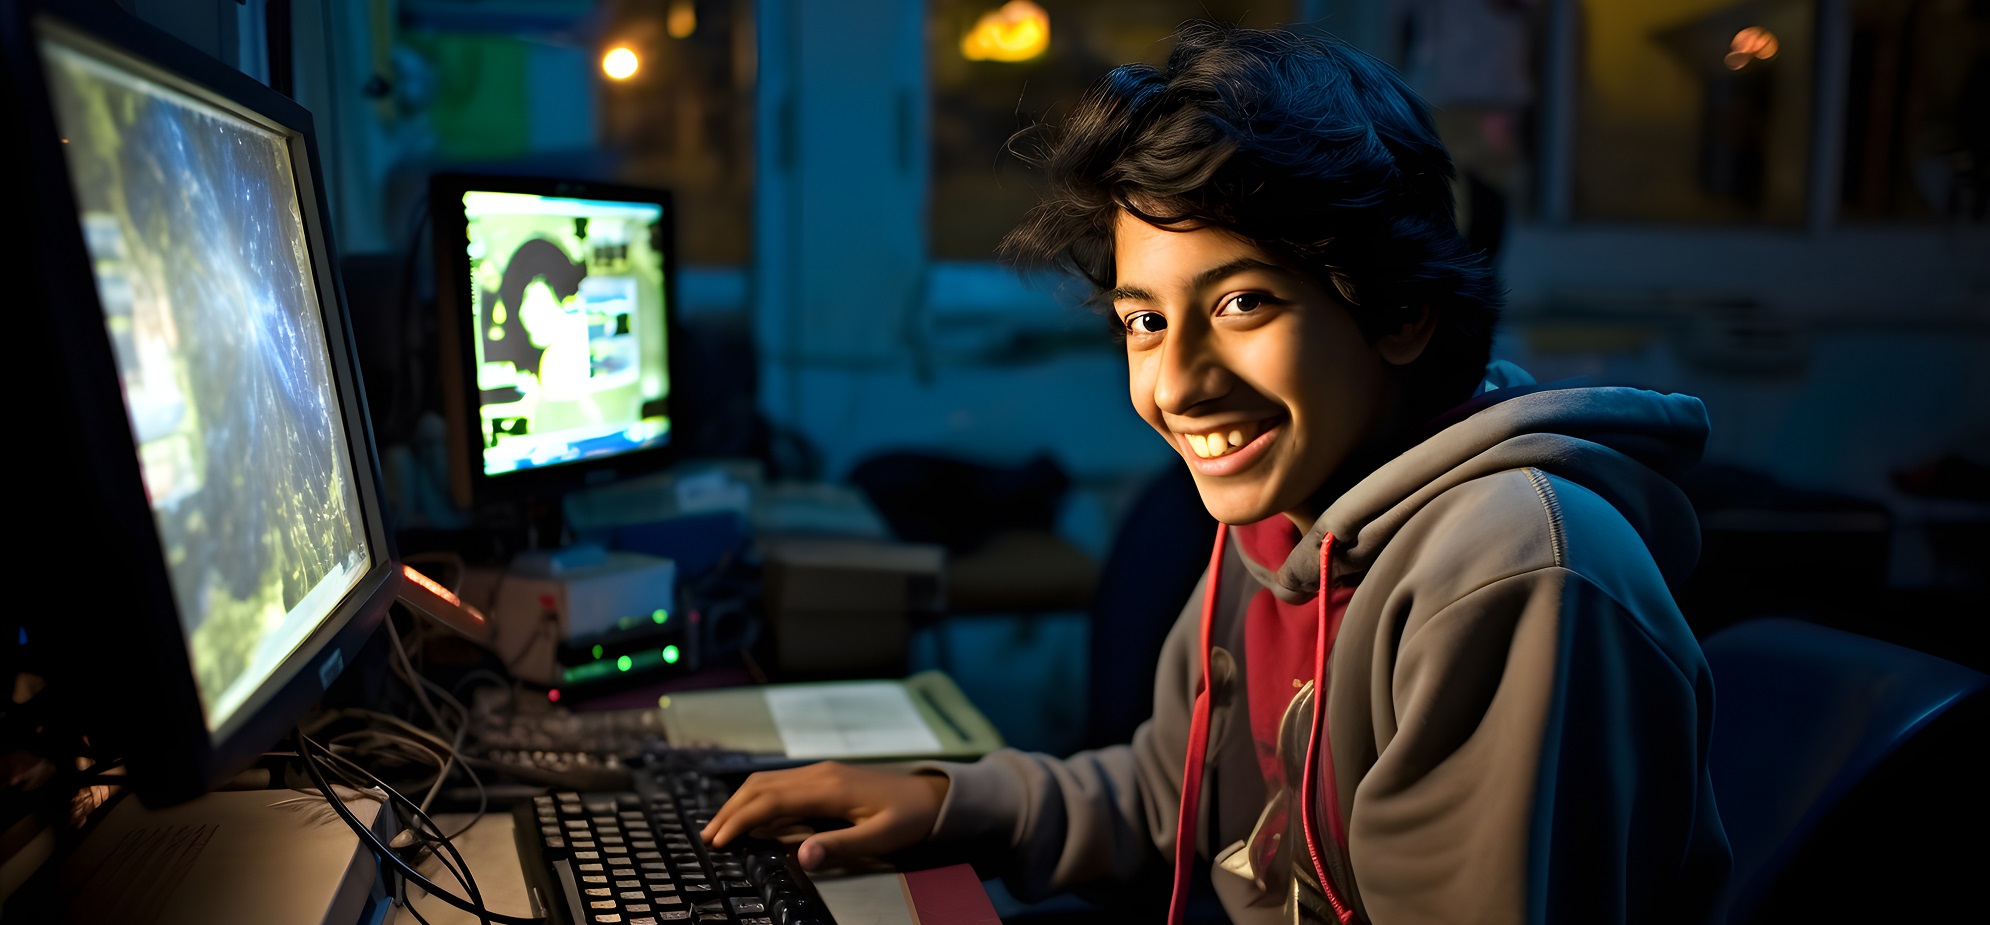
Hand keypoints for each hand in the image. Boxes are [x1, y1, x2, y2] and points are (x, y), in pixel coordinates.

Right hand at [700, 762, 948, 870]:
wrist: (932, 795)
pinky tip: (752, 816)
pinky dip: (758, 798)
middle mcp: (819, 774)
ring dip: (740, 802)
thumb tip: (801, 857)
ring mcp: (821, 772)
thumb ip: (840, 847)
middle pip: (761, 787)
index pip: (771, 802)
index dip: (741, 821)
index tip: (719, 841)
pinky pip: (781, 784)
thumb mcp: (880, 838)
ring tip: (721, 827)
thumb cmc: (909, 818)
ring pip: (767, 782)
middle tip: (708, 838)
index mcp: (828, 788)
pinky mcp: (824, 776)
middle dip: (731, 811)